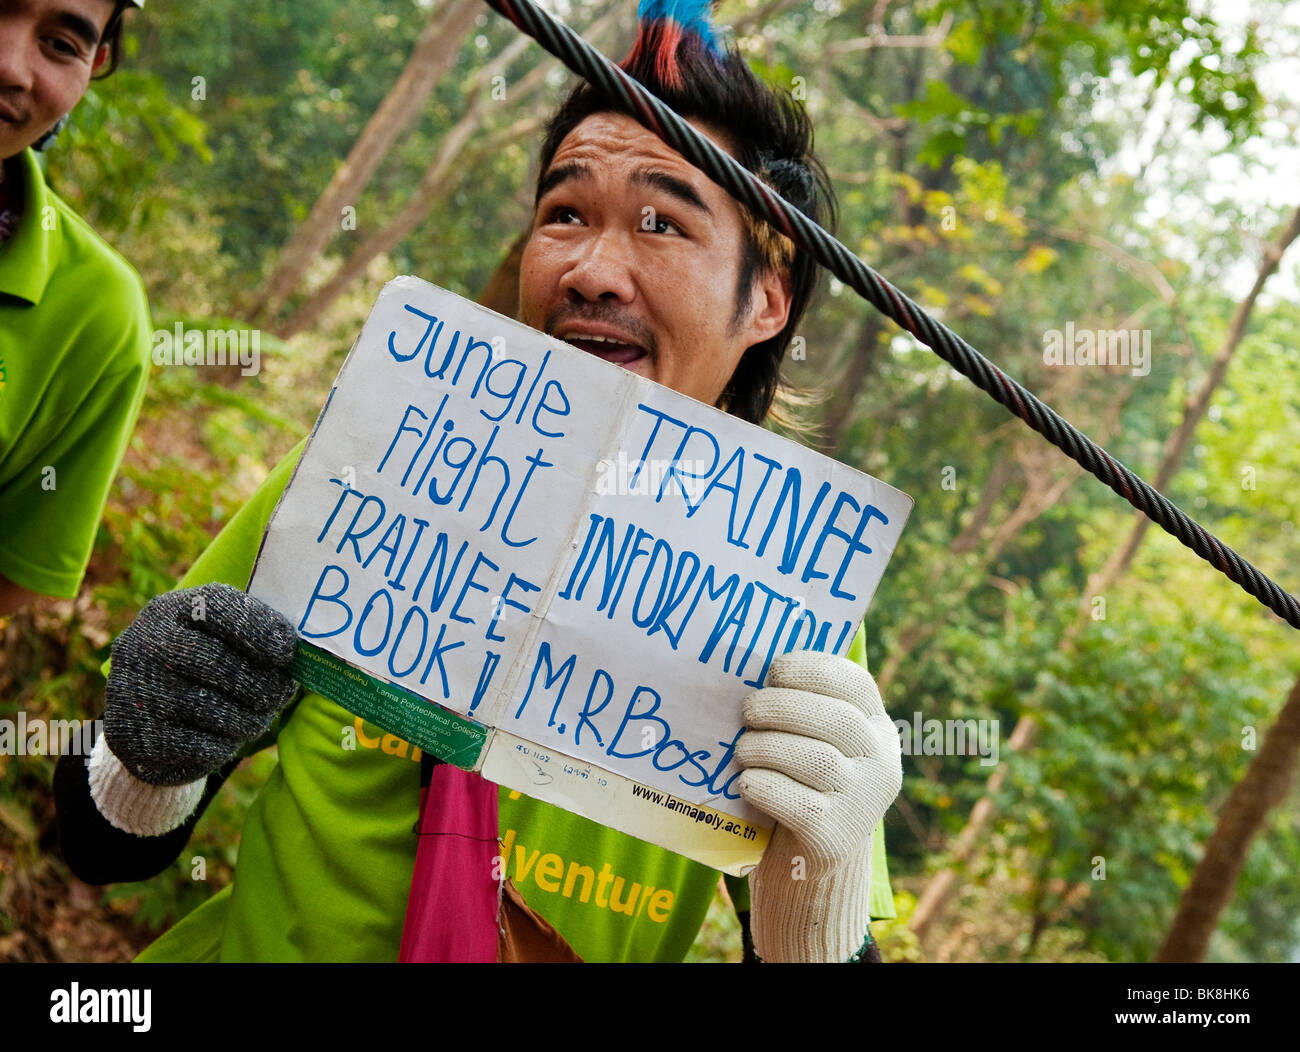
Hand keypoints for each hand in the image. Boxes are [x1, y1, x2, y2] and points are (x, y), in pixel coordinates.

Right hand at [105, 583, 298, 785]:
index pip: (218, 607)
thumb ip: (254, 635)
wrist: (143, 719)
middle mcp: (147, 645)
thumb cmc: (198, 669)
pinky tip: (226, 736)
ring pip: (217, 710)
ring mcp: (139, 691)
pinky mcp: (139, 737)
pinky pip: (203, 744)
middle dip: (264, 684)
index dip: (260, 628)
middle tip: (283, 694)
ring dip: (251, 718)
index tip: (289, 651)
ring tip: (257, 716)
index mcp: (171, 610)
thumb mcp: (217, 638)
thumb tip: (302, 652)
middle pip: (221, 664)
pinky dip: (226, 744)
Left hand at [735, 649, 901, 961]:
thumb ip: (800, 710)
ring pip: (815, 760)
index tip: (775, 669)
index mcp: (877, 729)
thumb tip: (751, 669)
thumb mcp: (812, 743)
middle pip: (836, 720)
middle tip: (747, 710)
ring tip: (741, 750)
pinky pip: (795, 803)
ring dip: (766, 747)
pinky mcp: (835, 838)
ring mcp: (863, 804)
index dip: (815, 668)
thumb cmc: (799, 787)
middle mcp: (881, 764)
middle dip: (782, 707)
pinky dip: (762, 785)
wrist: (806, 867)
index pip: (857, 684)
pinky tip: (746, 782)